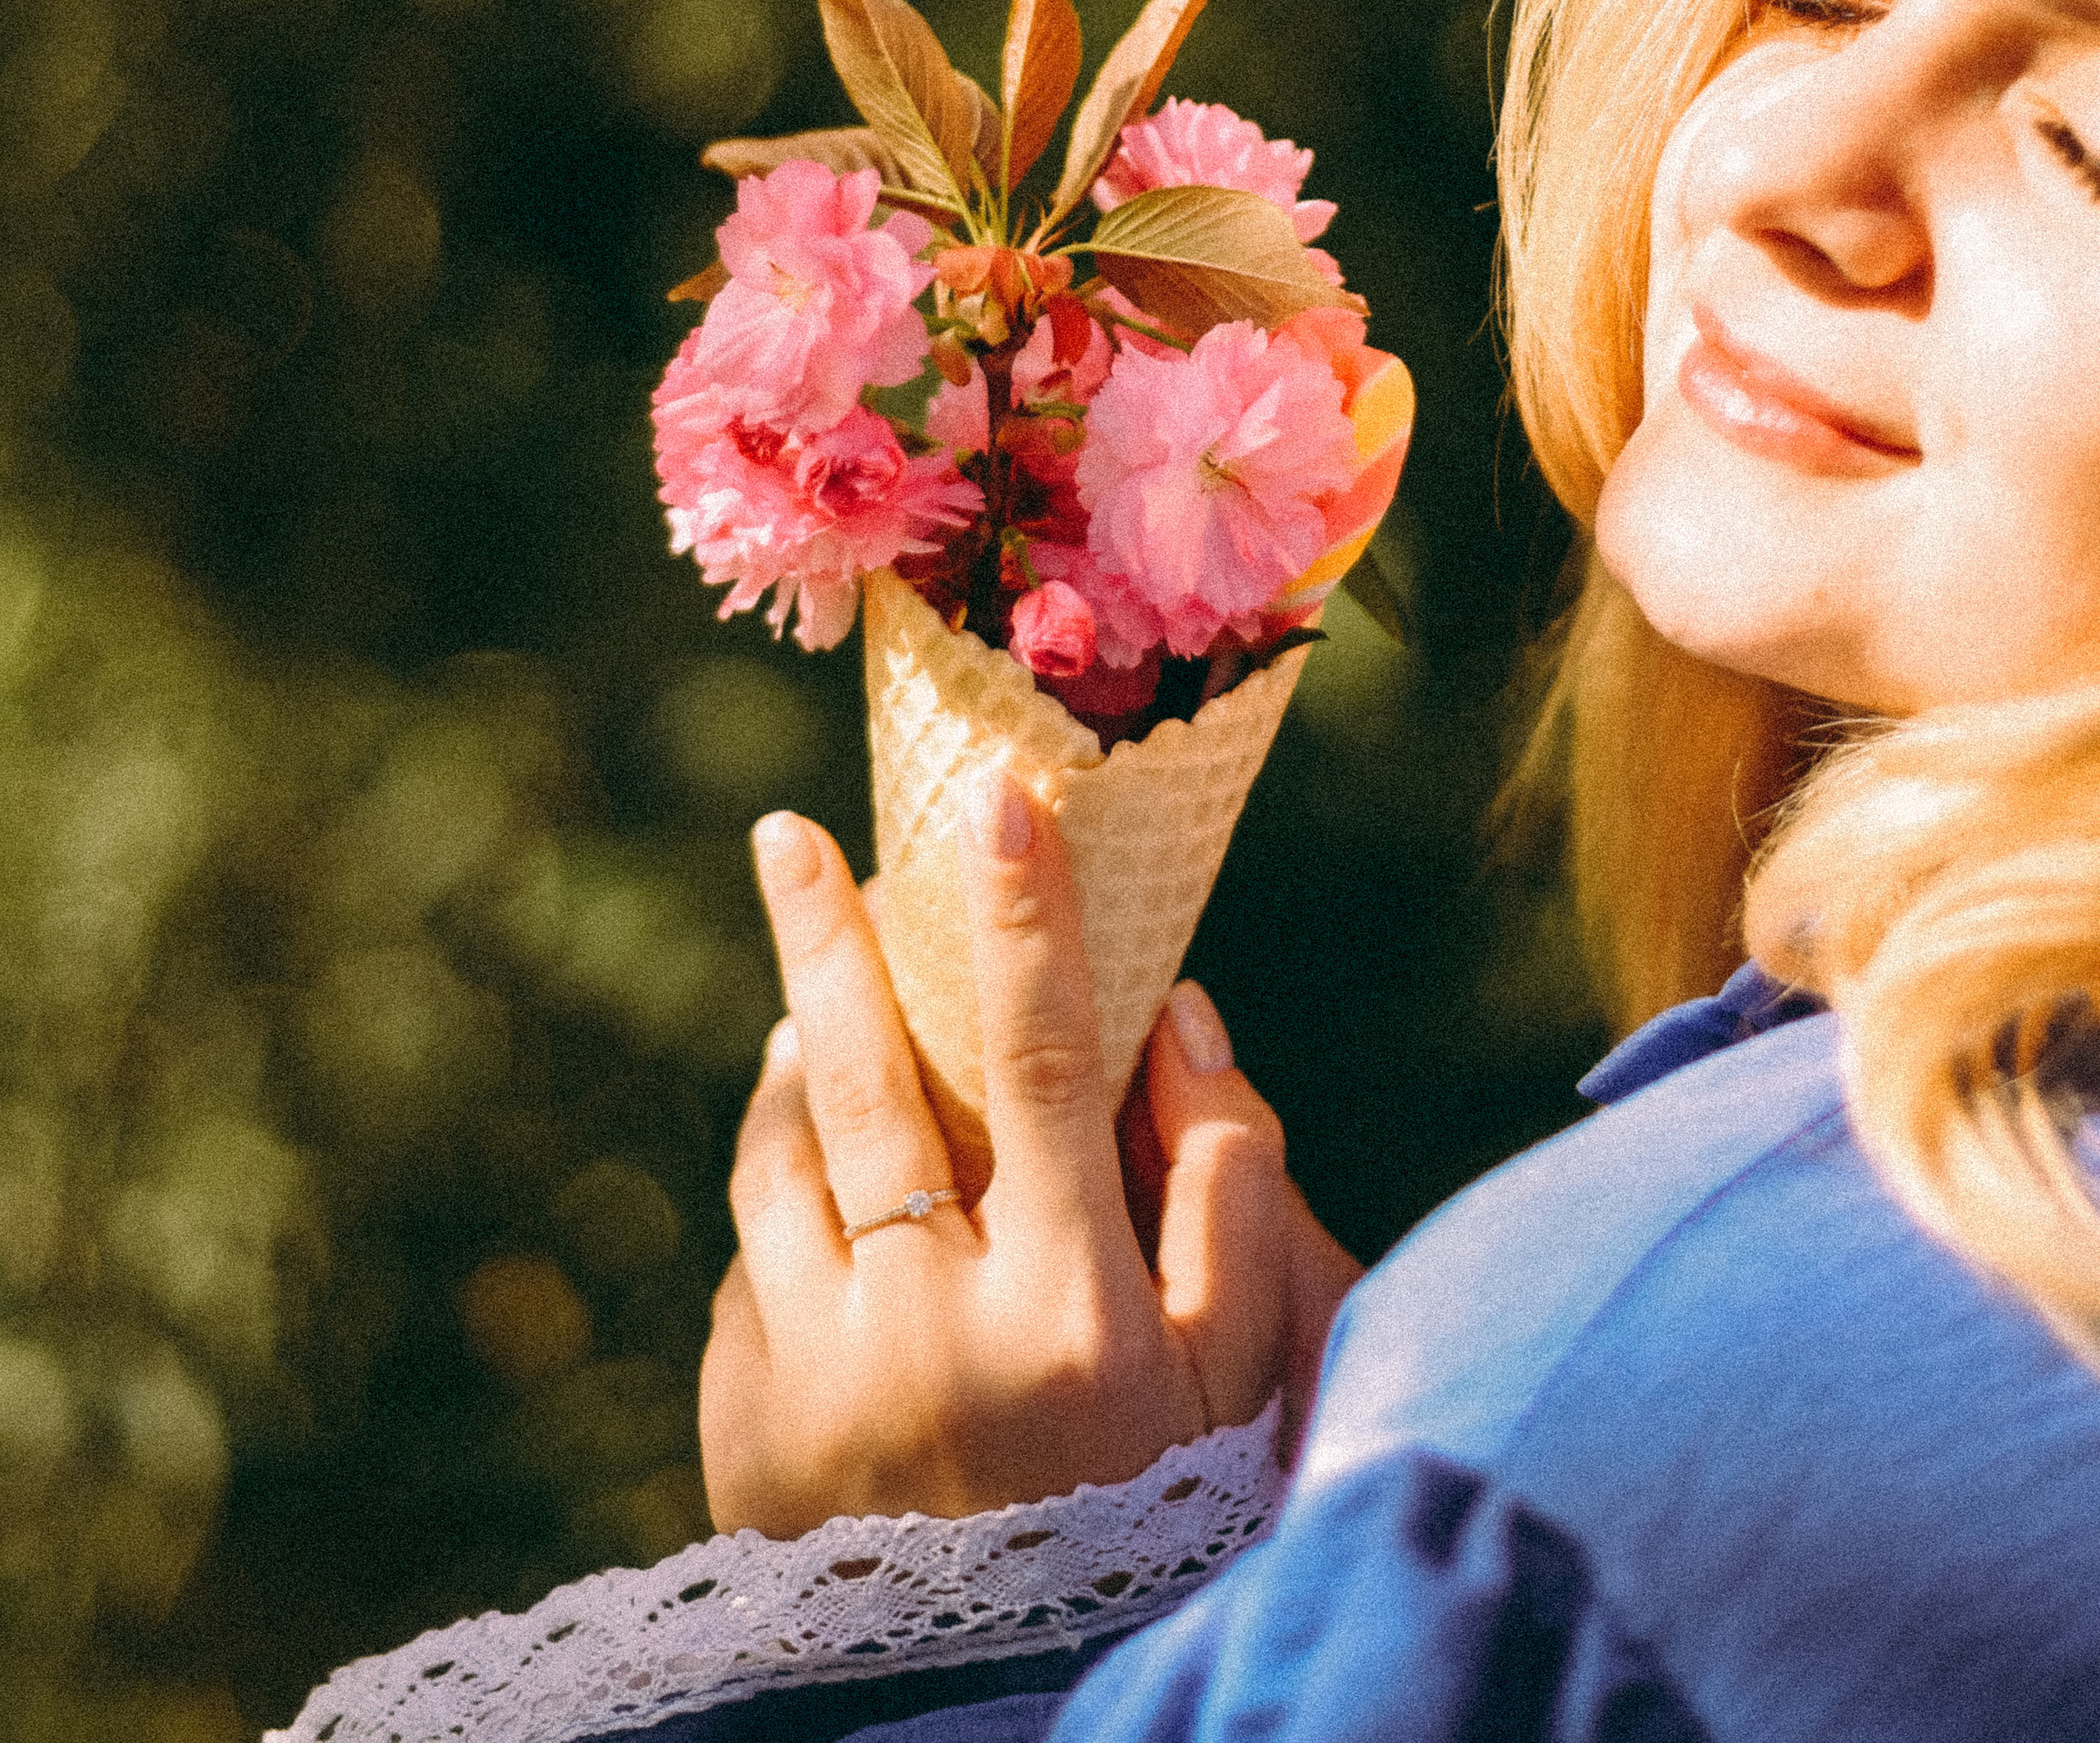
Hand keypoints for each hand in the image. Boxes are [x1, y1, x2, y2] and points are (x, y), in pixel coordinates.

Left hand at [700, 770, 1359, 1536]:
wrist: (1003, 1698)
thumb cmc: (1153, 1503)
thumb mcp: (1238, 1373)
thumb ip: (1230, 1183)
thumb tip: (1176, 1012)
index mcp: (1068, 1316)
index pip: (1040, 1066)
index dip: (1024, 924)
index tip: (997, 803)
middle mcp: (928, 1337)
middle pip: (863, 1081)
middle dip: (827, 937)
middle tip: (787, 833)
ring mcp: (816, 1383)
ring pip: (781, 1159)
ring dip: (796, 1062)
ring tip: (818, 1009)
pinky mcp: (739, 1424)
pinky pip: (751, 1263)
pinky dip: (789, 1211)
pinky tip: (833, 1209)